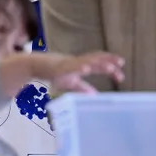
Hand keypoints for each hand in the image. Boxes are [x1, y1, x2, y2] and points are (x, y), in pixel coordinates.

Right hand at [5, 52, 124, 94]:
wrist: (35, 67)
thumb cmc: (54, 74)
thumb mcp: (71, 82)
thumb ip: (83, 87)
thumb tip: (95, 95)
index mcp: (81, 65)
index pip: (99, 64)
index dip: (110, 67)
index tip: (121, 76)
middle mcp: (77, 62)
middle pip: (95, 59)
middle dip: (108, 61)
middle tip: (120, 65)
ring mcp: (69, 63)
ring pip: (86, 60)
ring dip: (97, 63)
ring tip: (109, 66)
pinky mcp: (60, 67)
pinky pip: (71, 66)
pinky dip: (79, 67)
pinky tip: (86, 68)